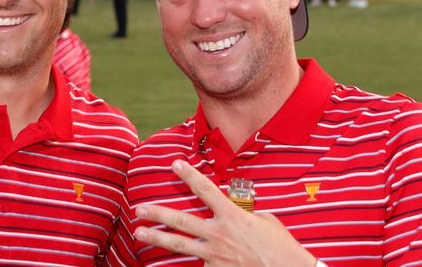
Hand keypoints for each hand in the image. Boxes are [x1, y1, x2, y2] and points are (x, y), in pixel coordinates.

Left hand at [133, 160, 315, 266]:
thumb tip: (237, 213)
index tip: (175, 164)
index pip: (206, 189)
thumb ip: (246, 214)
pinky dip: (182, 263)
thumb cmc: (282, 248)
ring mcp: (216, 255)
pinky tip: (160, 263)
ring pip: (179, 244)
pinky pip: (195, 266)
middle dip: (157, 213)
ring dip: (157, 237)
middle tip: (139, 209)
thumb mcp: (267, 222)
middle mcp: (219, 234)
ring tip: (139, 233)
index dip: (189, 175)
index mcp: (233, 216)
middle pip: (181, 220)